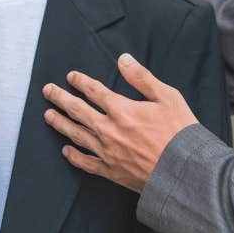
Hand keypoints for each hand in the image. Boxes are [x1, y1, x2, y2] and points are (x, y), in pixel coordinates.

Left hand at [42, 54, 197, 192]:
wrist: (185, 173)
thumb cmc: (180, 132)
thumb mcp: (166, 97)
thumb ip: (141, 77)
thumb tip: (123, 59)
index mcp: (122, 109)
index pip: (94, 91)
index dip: (81, 82)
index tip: (70, 77)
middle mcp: (110, 130)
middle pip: (78, 110)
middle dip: (60, 98)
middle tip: (47, 91)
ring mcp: (108, 152)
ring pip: (77, 135)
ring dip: (60, 123)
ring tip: (48, 115)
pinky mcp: (112, 172)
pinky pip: (87, 163)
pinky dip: (74, 156)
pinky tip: (65, 151)